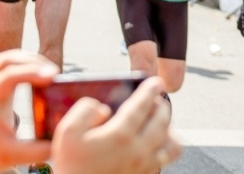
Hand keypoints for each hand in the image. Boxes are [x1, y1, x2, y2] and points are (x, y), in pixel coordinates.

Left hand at [0, 51, 58, 169]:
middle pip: (8, 59)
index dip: (32, 72)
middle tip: (53, 73)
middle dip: (34, 61)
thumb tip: (63, 143)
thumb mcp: (14, 153)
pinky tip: (42, 75)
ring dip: (32, 59)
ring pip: (10, 57)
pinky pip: (11, 62)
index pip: (9, 76)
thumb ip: (38, 150)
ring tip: (50, 72)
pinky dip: (28, 63)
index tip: (53, 76)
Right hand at [51, 77, 180, 173]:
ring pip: (172, 142)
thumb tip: (103, 107)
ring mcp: (145, 165)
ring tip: (160, 122)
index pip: (143, 105)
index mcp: (121, 134)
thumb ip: (84, 111)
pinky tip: (157, 143)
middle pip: (162, 120)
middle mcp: (139, 149)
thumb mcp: (67, 134)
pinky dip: (167, 146)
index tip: (156, 82)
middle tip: (156, 99)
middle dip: (161, 105)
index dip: (150, 90)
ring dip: (169, 128)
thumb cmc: (72, 168)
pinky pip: (167, 158)